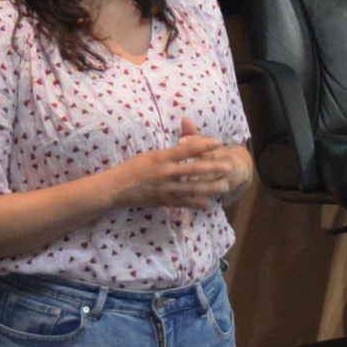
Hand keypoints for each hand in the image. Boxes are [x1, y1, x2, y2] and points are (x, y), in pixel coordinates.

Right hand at [115, 122, 236, 209]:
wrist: (117, 188)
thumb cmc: (132, 168)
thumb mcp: (149, 155)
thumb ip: (168, 154)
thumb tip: (184, 148)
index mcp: (162, 157)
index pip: (188, 149)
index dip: (204, 145)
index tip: (218, 143)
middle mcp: (166, 172)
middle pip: (195, 170)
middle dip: (214, 168)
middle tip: (229, 167)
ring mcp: (166, 188)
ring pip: (193, 188)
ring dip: (211, 187)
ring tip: (225, 186)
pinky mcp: (164, 200)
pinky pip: (184, 202)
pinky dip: (197, 203)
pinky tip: (209, 203)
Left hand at [170, 117, 250, 200]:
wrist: (239, 169)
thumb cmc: (215, 155)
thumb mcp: (206, 144)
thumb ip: (194, 134)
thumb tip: (183, 118)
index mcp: (217, 147)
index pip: (205, 142)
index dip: (194, 140)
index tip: (180, 140)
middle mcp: (224, 159)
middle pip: (211, 159)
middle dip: (197, 161)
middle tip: (182, 164)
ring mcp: (227, 174)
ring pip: (213, 177)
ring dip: (201, 180)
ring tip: (186, 181)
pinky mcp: (227, 187)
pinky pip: (216, 191)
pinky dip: (206, 193)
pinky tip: (193, 196)